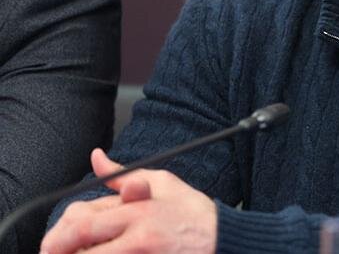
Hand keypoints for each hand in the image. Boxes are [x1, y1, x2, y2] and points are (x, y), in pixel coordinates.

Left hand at [41, 149, 216, 253]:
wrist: (224, 239)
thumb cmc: (193, 212)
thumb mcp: (162, 182)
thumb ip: (122, 175)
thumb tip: (96, 157)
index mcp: (137, 208)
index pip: (82, 218)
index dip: (59, 233)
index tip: (52, 242)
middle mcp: (137, 234)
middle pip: (79, 242)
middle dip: (57, 249)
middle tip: (51, 253)